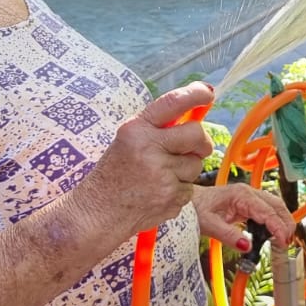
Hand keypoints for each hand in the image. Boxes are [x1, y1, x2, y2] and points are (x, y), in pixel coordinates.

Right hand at [64, 82, 215, 244]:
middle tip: (195, 148)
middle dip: (201, 142)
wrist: (98, 213)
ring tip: (161, 176)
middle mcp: (149, 149)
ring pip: (196, 165)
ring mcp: (162, 176)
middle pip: (196, 134)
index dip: (195, 95)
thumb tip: (193, 119)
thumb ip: (157, 129)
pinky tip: (158, 193)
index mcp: (136, 130)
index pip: (172, 103)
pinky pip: (190, 188)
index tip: (208, 93)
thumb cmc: (114, 174)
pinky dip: (179, 191)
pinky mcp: (171, 198)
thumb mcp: (128, 141)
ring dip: (186, 170)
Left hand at [193, 183, 295, 253]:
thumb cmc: (196, 209)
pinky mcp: (248, 203)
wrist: (189, 201)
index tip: (283, 242)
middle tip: (286, 243)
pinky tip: (272, 233)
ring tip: (283, 240)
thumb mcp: (209, 225)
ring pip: (275, 206)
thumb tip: (247, 246)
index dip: (278, 227)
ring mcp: (250, 196)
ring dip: (282, 221)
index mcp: (241, 195)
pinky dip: (274, 221)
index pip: (268, 212)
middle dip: (286, 224)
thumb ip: (228, 236)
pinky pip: (267, 210)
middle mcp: (248, 193)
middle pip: (277, 206)